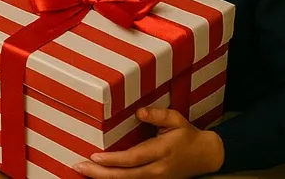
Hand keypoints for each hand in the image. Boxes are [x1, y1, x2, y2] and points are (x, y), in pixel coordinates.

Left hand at [74, 107, 223, 178]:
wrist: (206, 156)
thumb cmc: (187, 135)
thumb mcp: (177, 119)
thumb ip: (158, 115)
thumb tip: (139, 112)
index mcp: (161, 152)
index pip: (134, 158)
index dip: (113, 160)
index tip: (94, 156)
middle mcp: (157, 170)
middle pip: (126, 175)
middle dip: (100, 173)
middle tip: (78, 166)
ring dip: (104, 178)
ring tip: (83, 170)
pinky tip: (99, 175)